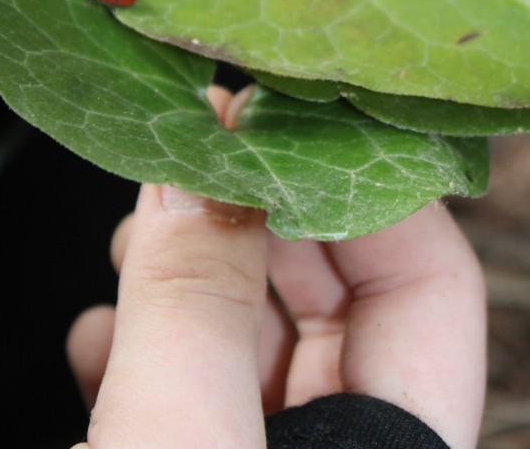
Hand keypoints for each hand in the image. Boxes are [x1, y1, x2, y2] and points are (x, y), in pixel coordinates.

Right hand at [66, 92, 485, 448]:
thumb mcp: (178, 440)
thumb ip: (194, 300)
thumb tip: (199, 166)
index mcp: (396, 442)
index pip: (430, 276)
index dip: (356, 180)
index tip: (271, 114)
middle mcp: (355, 447)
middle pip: (334, 292)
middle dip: (251, 215)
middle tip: (184, 157)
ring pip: (258, 334)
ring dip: (187, 276)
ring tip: (129, 244)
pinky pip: (200, 390)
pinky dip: (149, 350)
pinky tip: (99, 340)